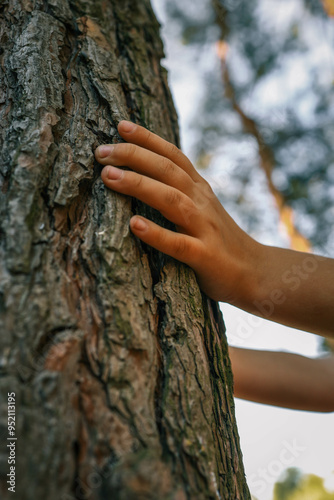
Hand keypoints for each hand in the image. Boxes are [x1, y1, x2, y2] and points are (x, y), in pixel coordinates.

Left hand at [94, 120, 259, 304]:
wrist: (255, 272)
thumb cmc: (220, 241)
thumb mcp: (204, 208)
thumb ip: (181, 190)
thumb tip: (147, 174)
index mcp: (200, 190)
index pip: (174, 156)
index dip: (148, 139)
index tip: (121, 126)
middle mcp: (202, 203)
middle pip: (168, 171)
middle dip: (134, 156)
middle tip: (101, 152)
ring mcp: (204, 229)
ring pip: (171, 200)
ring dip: (139, 185)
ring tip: (108, 176)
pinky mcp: (205, 257)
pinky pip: (179, 244)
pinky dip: (157, 233)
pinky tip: (134, 224)